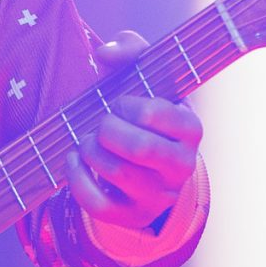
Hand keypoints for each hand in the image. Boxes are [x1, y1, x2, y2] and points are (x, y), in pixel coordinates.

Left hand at [68, 30, 203, 231]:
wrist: (148, 163)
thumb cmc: (144, 112)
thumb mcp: (146, 76)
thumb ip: (131, 50)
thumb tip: (104, 54)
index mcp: (191, 129)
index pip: (156, 114)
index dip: (128, 104)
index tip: (121, 103)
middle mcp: (182, 166)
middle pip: (139, 148)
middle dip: (108, 129)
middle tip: (102, 123)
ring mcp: (159, 196)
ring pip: (117, 173)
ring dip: (91, 150)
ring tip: (89, 140)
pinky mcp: (131, 216)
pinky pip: (97, 204)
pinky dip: (76, 179)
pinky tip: (74, 160)